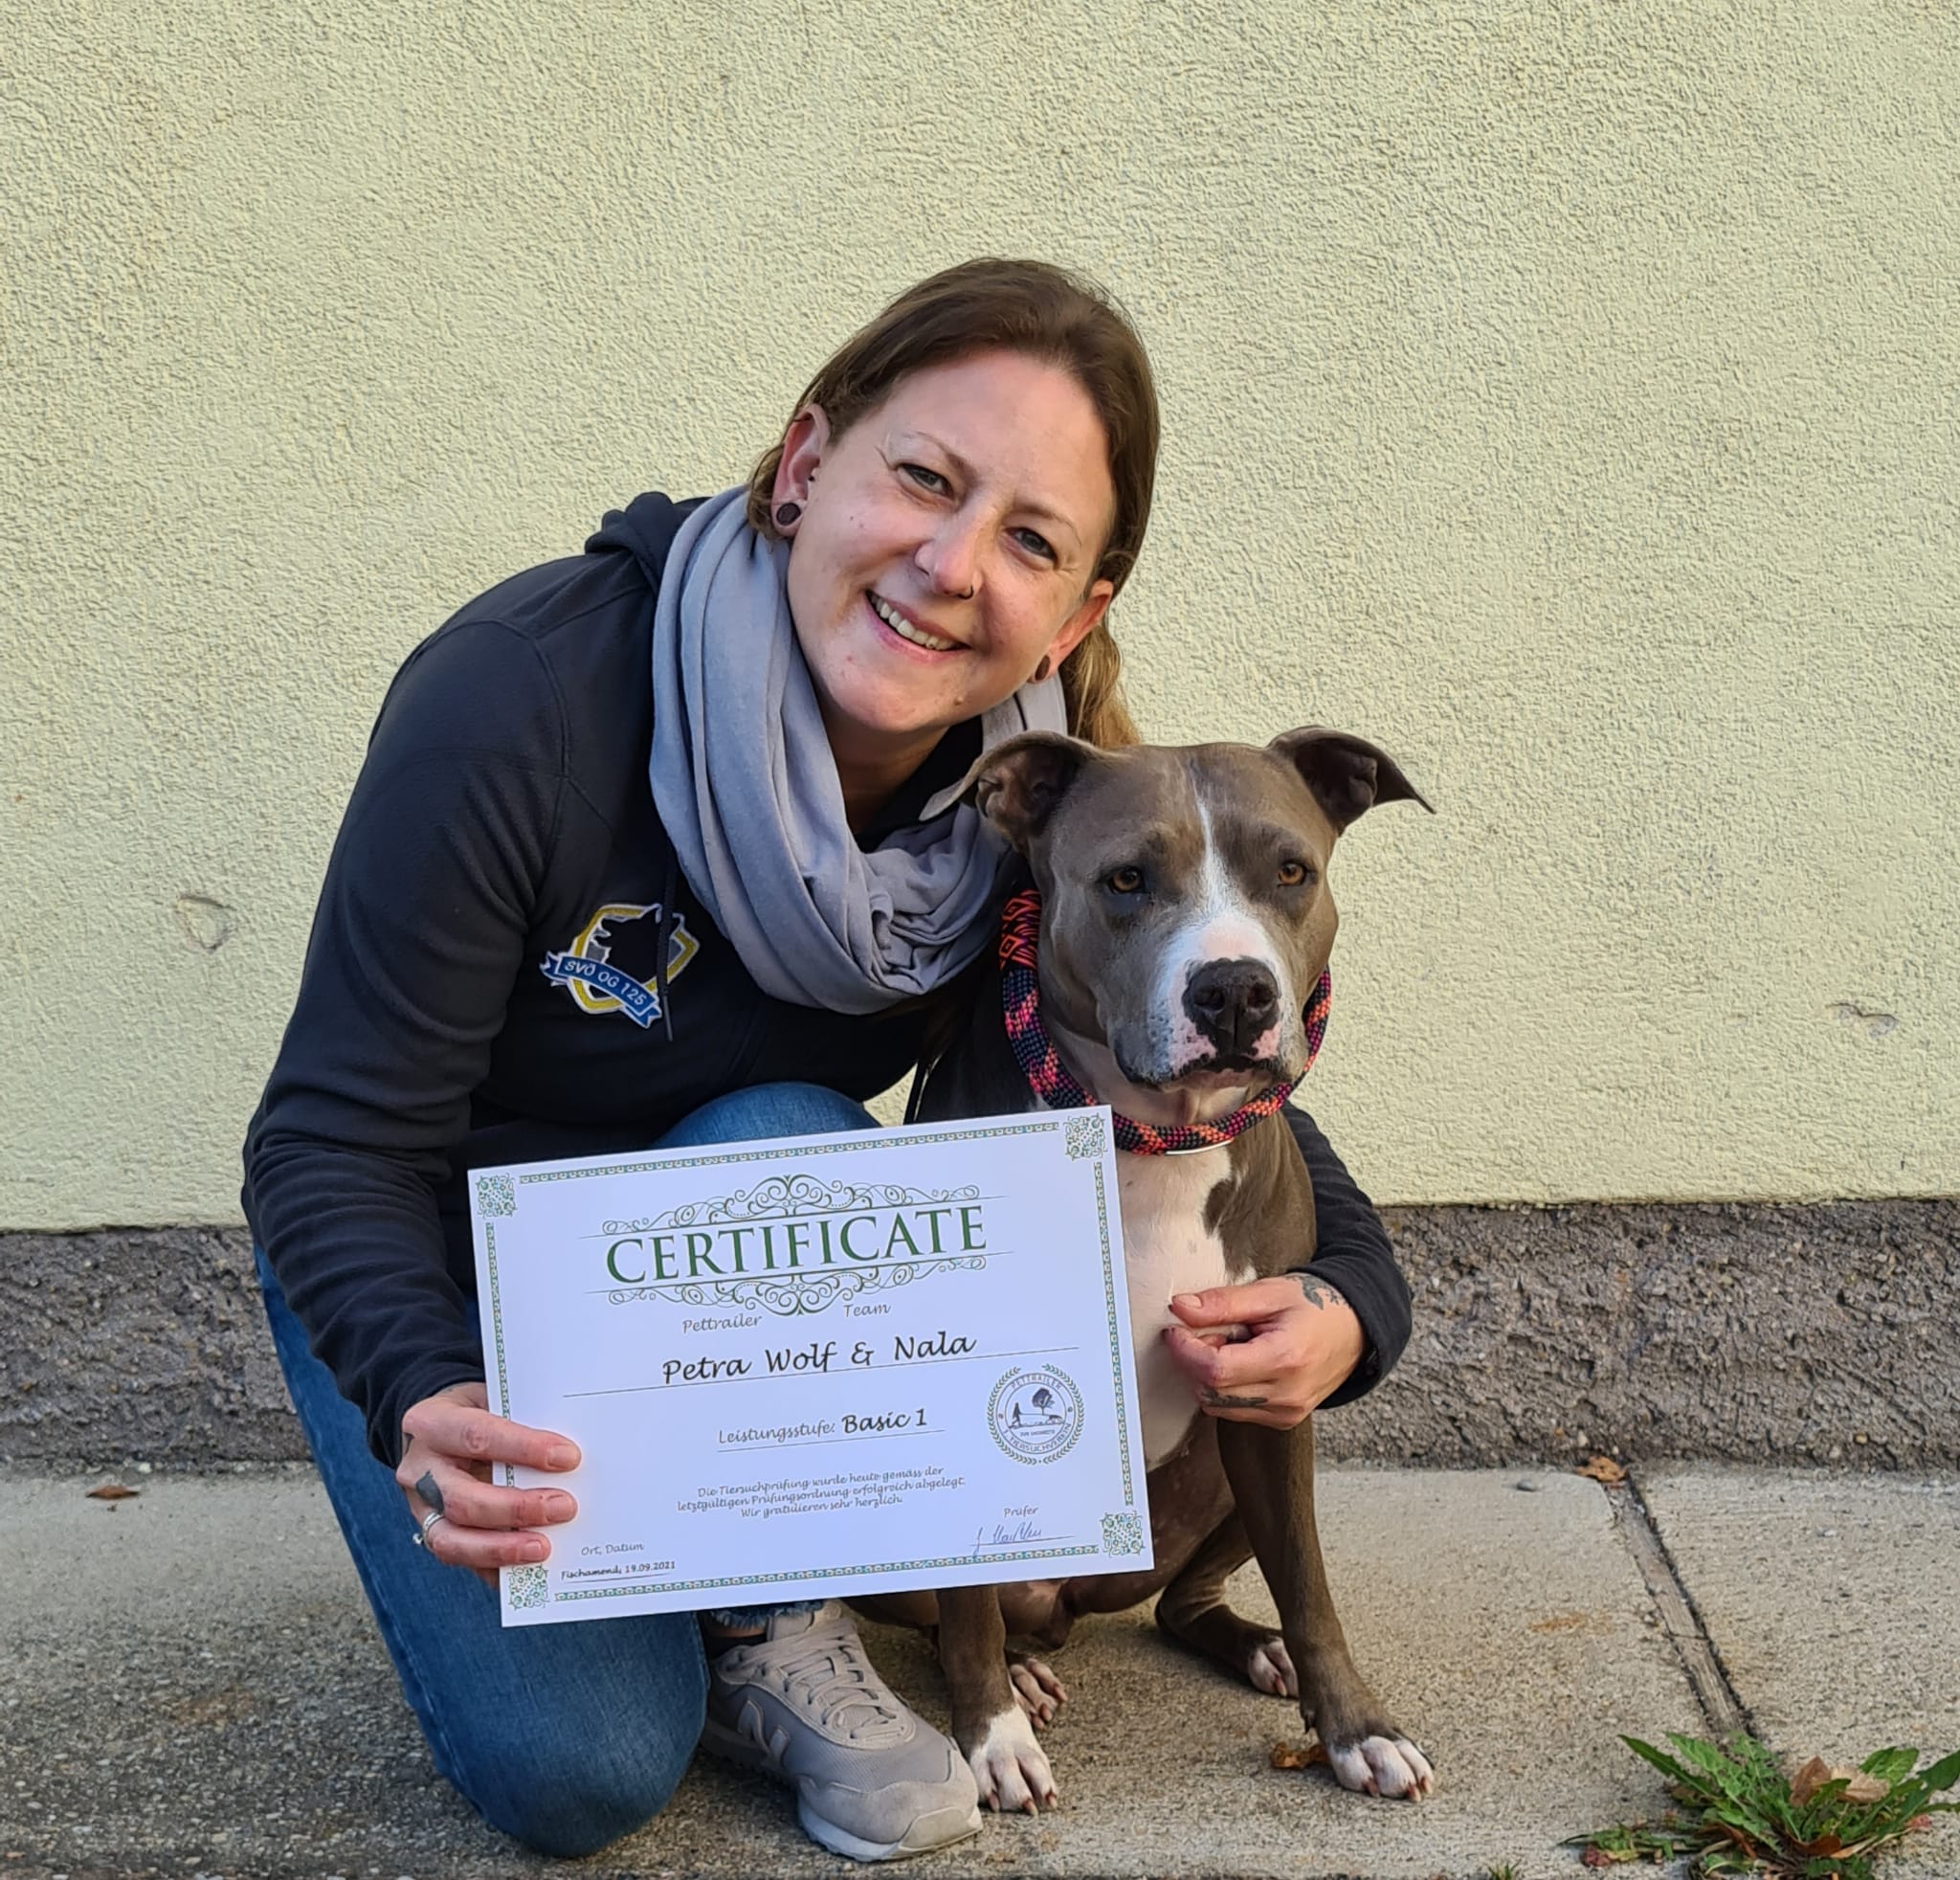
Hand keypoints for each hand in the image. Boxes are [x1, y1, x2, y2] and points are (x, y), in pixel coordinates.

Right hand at [396, 1381, 581, 1586]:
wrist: (440, 1429)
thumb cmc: (477, 1413)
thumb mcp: (492, 1400)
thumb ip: (522, 1422)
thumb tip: (569, 1455)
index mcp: (431, 1422)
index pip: (476, 1436)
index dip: (522, 1448)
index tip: (568, 1457)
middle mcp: (418, 1469)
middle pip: (462, 1499)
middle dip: (516, 1508)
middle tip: (564, 1507)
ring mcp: (419, 1508)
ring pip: (451, 1540)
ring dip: (502, 1548)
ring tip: (543, 1548)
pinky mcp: (431, 1534)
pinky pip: (461, 1560)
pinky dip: (495, 1567)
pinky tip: (528, 1569)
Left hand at [1161, 1275, 1364, 1429]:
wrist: (1356, 1329)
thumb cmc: (1314, 1305)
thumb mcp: (1269, 1292)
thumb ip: (1223, 1302)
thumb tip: (1180, 1308)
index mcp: (1284, 1359)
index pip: (1215, 1370)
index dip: (1184, 1350)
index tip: (1174, 1329)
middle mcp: (1286, 1396)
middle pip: (1211, 1392)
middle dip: (1194, 1362)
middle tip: (1205, 1332)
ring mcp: (1286, 1413)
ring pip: (1218, 1406)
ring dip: (1208, 1376)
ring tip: (1229, 1345)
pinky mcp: (1283, 1420)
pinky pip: (1235, 1411)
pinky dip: (1225, 1388)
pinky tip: (1241, 1362)